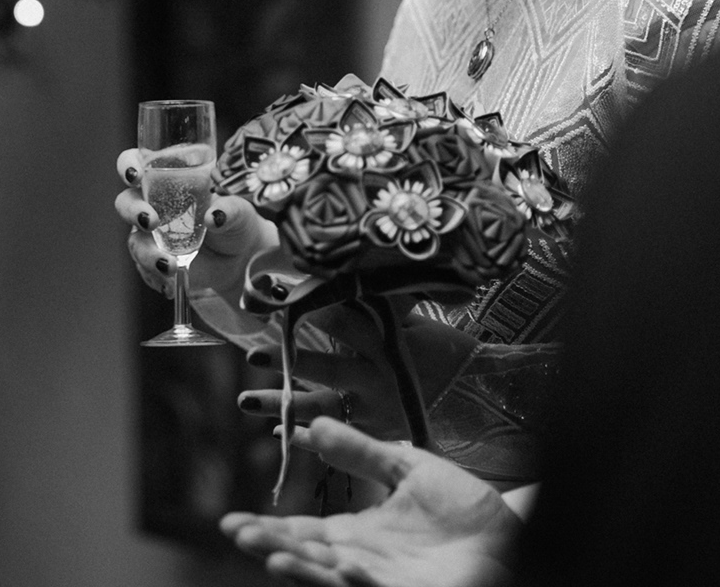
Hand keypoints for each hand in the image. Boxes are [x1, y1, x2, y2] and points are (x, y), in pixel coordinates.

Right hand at [115, 148, 276, 299]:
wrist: (240, 258)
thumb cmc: (235, 220)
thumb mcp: (238, 210)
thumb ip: (229, 209)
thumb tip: (214, 216)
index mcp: (167, 177)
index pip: (136, 162)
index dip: (128, 166)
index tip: (135, 175)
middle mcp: (152, 203)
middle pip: (125, 202)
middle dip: (133, 211)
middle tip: (152, 221)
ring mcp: (151, 235)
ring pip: (135, 240)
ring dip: (148, 253)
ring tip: (170, 265)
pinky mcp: (155, 260)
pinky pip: (145, 268)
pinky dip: (156, 276)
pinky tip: (170, 283)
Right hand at [221, 416, 517, 586]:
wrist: (515, 535)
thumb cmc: (464, 508)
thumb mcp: (406, 468)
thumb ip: (360, 453)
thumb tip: (310, 426)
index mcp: (357, 535)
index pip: (302, 533)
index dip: (268, 528)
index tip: (232, 522)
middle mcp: (362, 563)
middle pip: (307, 559)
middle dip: (271, 547)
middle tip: (240, 534)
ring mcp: (383, 584)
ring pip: (331, 580)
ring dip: (301, 569)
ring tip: (273, 554)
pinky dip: (359, 580)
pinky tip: (344, 564)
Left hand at [237, 301, 477, 442]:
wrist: (475, 395)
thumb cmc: (443, 350)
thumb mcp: (416, 323)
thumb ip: (380, 308)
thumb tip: (346, 280)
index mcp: (385, 343)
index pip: (342, 322)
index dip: (308, 309)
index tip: (273, 297)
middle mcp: (375, 377)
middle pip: (326, 369)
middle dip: (288, 361)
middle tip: (252, 356)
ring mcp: (372, 408)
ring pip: (320, 408)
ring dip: (281, 405)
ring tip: (244, 400)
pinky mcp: (373, 431)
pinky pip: (335, 435)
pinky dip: (306, 439)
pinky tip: (278, 434)